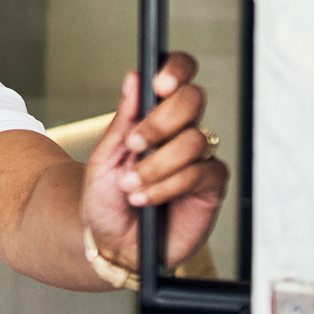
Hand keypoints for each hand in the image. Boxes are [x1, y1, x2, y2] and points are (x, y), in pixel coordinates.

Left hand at [81, 53, 228, 271]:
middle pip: (193, 99)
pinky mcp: (209, 187)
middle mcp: (179, 133)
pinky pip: (200, 173)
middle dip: (162, 120)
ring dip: (157, 164)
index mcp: (154, 118)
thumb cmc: (106, 200)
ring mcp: (197, 159)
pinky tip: (146, 198)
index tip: (158, 83)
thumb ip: (123, 120)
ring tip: (131, 184)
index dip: (175, 70)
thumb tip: (134, 78)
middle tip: (136, 144)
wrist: (109, 243)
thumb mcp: (104, 158)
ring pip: (195, 140)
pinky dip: (168, 185)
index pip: (176, 78)